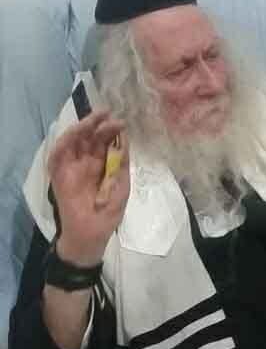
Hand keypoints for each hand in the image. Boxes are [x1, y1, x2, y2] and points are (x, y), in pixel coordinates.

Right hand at [48, 111, 129, 265]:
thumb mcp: (121, 187)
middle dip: (98, 124)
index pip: (104, 142)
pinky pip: (57, 156)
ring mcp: (72, 168)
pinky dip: (63, 144)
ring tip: (93, 120)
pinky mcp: (59, 176)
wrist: (92, 234)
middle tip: (108, 113)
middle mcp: (86, 163)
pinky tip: (73, 134)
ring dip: (81, 129)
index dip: (111, 130)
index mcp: (102, 165)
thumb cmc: (108, 214)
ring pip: (73, 142)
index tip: (121, 122)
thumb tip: (125, 141)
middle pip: (89, 138)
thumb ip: (122, 166)